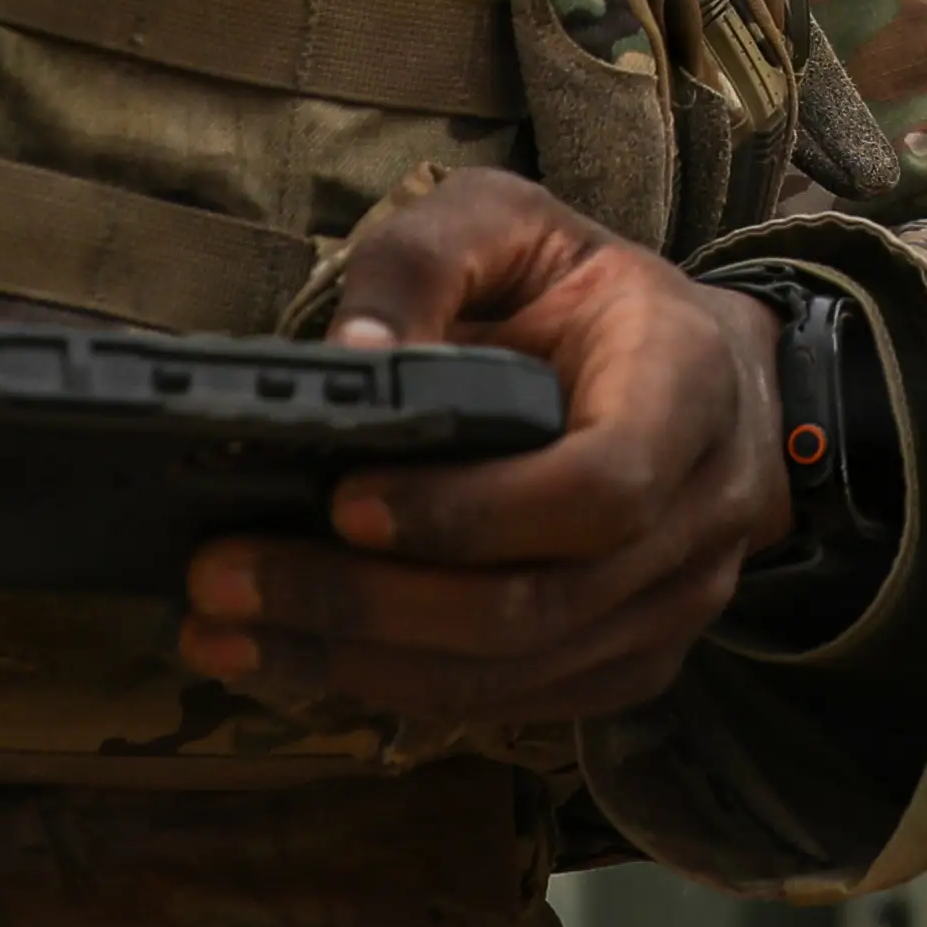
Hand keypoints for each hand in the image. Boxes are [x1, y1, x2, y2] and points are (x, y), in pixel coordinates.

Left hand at [177, 172, 789, 725]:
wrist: (702, 374)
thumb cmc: (587, 291)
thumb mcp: (511, 223)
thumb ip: (425, 263)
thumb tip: (344, 357)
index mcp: (688, 387)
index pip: (600, 485)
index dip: (472, 511)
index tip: (342, 501)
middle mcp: (703, 513)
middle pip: (537, 606)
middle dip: (367, 605)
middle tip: (223, 577)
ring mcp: (676, 605)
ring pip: (513, 674)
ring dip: (356, 664)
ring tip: (224, 629)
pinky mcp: (632, 663)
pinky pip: (511, 702)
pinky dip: (393, 686)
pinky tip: (292, 656)